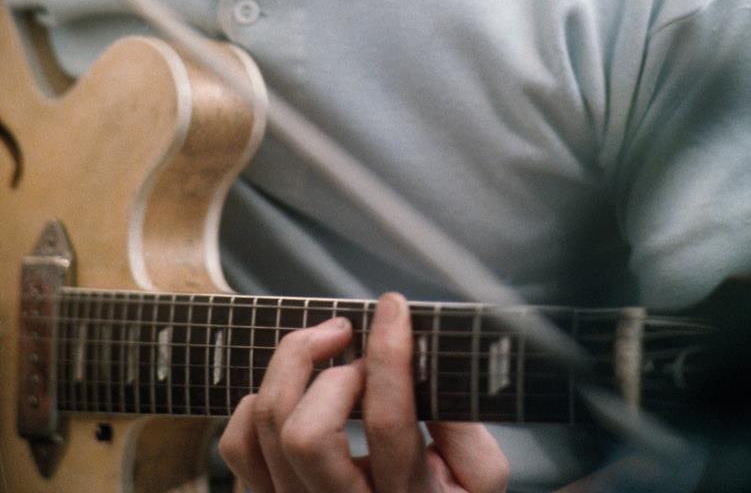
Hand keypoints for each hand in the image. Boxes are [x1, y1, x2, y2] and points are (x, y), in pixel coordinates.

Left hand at [219, 292, 509, 492]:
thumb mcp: (479, 483)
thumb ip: (467, 434)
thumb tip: (429, 376)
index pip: (387, 421)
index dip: (390, 352)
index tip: (394, 308)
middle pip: (306, 433)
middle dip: (333, 373)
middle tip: (355, 344)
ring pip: (267, 427)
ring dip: (294, 365)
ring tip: (326, 343)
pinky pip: (239, 445)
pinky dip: (257, 400)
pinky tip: (295, 387)